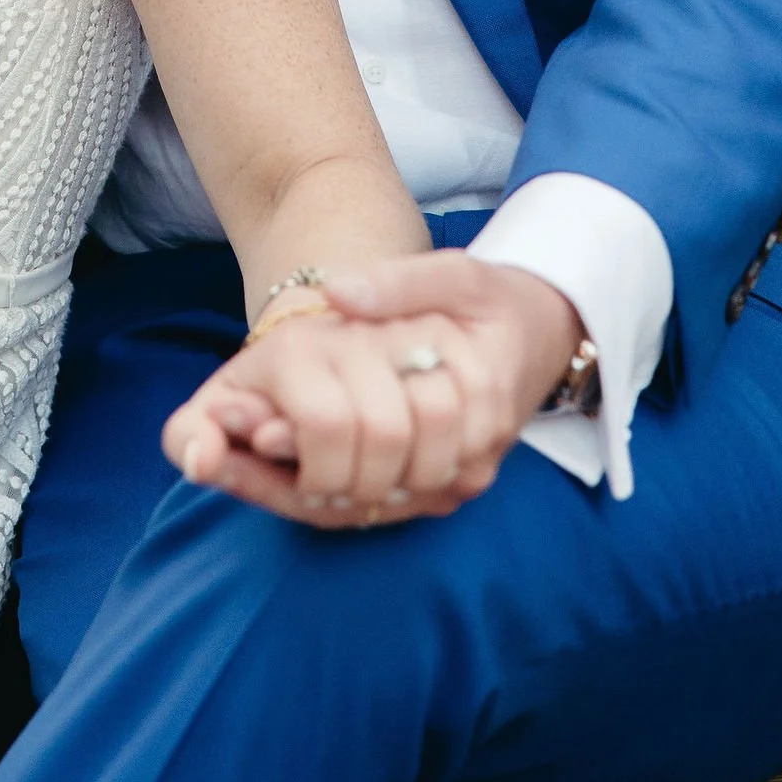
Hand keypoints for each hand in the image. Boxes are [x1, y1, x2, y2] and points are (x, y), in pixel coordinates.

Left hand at [161, 256, 583, 530]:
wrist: (538, 340)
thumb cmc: (490, 304)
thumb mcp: (454, 274)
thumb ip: (399, 281)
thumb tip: (337, 292)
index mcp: (476, 386)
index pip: (387, 423)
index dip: (310, 428)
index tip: (250, 421)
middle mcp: (473, 446)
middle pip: (371, 478)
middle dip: (301, 465)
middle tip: (244, 436)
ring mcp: (463, 477)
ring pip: (376, 501)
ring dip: (315, 485)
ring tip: (258, 451)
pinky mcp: (452, 493)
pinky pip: (389, 506)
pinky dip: (339, 495)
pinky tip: (296, 473)